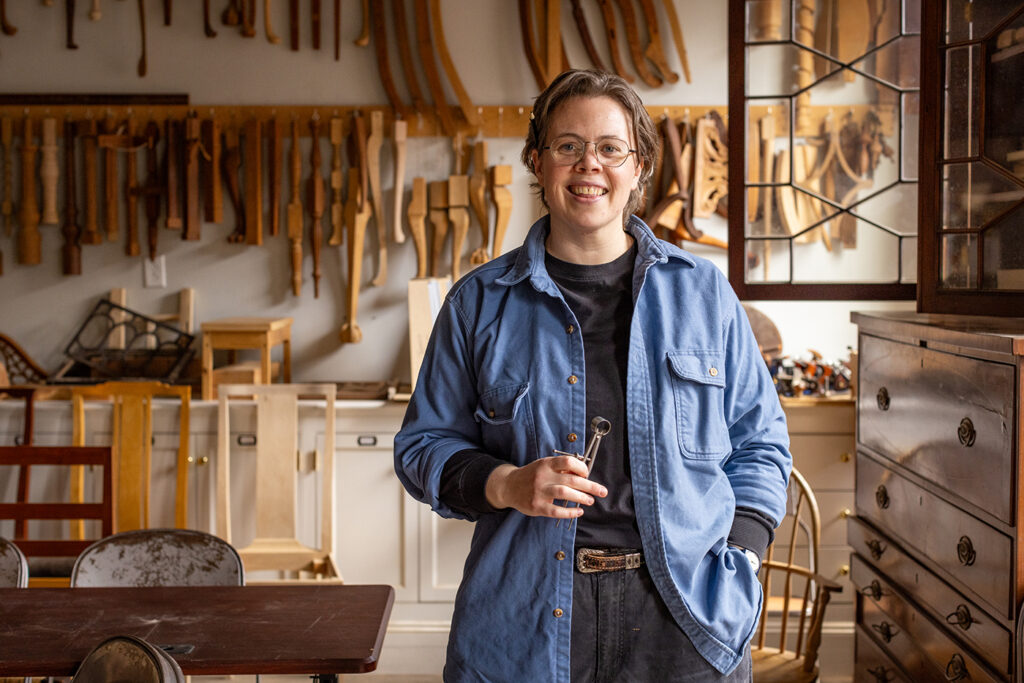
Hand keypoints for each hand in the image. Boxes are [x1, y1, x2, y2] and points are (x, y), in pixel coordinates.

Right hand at [484, 456, 607, 518]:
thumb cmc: (532, 475)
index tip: (587, 474)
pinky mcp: (537, 506)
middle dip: (590, 486)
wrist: (509, 486)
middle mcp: (543, 476)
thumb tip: (584, 475)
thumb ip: (561, 469)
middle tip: (602, 491)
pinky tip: (578, 512)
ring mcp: (539, 491)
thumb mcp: (544, 466)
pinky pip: (556, 510)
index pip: (568, 462)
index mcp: (546, 464)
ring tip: (590, 500)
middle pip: (571, 479)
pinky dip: (570, 512)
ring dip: (581, 497)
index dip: (581, 468)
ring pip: (565, 493)